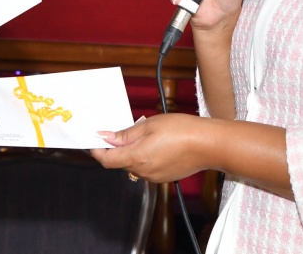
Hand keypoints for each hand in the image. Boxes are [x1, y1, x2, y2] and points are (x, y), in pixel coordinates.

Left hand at [90, 114, 206, 182]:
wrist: (208, 144)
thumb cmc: (181, 130)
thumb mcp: (149, 125)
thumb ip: (125, 134)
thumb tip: (104, 137)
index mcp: (136, 158)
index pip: (106, 160)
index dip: (97, 150)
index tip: (94, 139)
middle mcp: (143, 172)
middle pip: (120, 162)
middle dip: (117, 148)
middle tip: (124, 129)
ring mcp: (154, 177)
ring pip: (133, 165)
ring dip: (132, 152)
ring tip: (146, 134)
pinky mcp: (164, 177)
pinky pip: (146, 168)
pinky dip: (144, 157)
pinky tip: (157, 144)